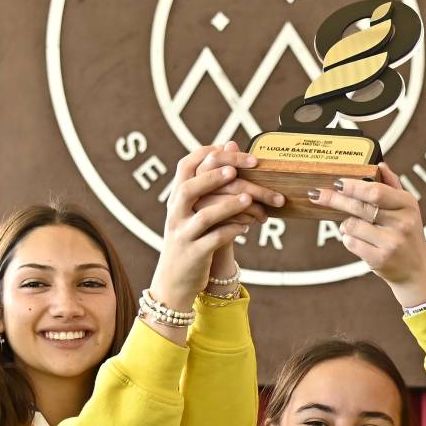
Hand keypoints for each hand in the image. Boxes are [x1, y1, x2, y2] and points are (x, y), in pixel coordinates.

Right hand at [146, 142, 282, 308]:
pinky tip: (247, 228)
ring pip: (205, 216)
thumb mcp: (196, 210)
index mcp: (177, 198)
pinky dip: (232, 231)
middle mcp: (176, 214)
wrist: (175, 281)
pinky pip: (213, 240)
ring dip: (229, 205)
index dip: (205, 153)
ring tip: (250, 199)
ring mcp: (183, 235)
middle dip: (214, 177)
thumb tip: (229, 145)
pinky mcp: (194, 255)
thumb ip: (212, 180)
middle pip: (190, 187)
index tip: (229, 147)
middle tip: (238, 170)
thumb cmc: (192, 238)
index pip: (185, 166)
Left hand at [306, 165, 425, 307]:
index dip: (353, 186)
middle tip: (316, 194)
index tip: (337, 182)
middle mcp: (402, 223)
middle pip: (359, 207)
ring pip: (351, 225)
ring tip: (355, 228)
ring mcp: (391, 242)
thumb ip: (392, 186)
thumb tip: (380, 165)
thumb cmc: (407, 234)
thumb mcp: (406, 209)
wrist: (416, 270)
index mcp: (408, 204)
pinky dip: (349, 240)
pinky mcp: (380, 259)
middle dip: (334, 199)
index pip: (376, 191)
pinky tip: (359, 241)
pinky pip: (351, 243)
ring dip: (346, 226)